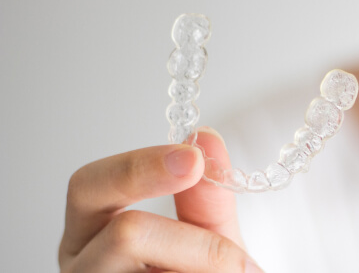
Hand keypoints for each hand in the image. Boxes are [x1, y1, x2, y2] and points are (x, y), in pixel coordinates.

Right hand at [58, 127, 261, 271]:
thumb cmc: (195, 270)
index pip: (89, 186)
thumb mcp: (205, 232)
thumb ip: (204, 193)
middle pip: (125, 234)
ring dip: (210, 265)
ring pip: (157, 269)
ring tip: (237, 270)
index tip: (193, 160)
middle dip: (191, 237)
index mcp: (90, 230)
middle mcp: (82, 263)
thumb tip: (205, 138)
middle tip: (232, 246)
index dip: (139, 168)